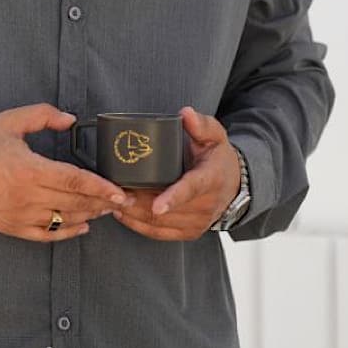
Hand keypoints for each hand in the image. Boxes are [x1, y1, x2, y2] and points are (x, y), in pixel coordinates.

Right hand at [0, 104, 134, 242]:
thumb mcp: (9, 121)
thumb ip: (43, 115)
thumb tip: (71, 120)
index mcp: (29, 170)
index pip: (75, 181)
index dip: (101, 187)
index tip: (120, 191)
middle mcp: (27, 196)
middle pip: (75, 203)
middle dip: (102, 203)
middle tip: (123, 200)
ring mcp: (19, 215)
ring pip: (64, 220)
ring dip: (89, 216)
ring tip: (106, 209)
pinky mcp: (11, 227)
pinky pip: (45, 235)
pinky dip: (66, 233)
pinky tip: (81, 227)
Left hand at [111, 106, 240, 240]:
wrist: (234, 185)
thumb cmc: (218, 158)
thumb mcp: (215, 136)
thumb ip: (201, 124)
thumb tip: (185, 114)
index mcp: (210, 179)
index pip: (191, 190)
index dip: (173, 198)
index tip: (157, 205)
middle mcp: (205, 205)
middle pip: (167, 211)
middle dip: (138, 204)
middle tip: (114, 192)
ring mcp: (197, 222)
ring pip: (159, 225)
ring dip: (134, 214)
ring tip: (113, 201)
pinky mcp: (189, 233)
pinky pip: (159, 234)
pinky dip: (138, 226)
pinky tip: (123, 214)